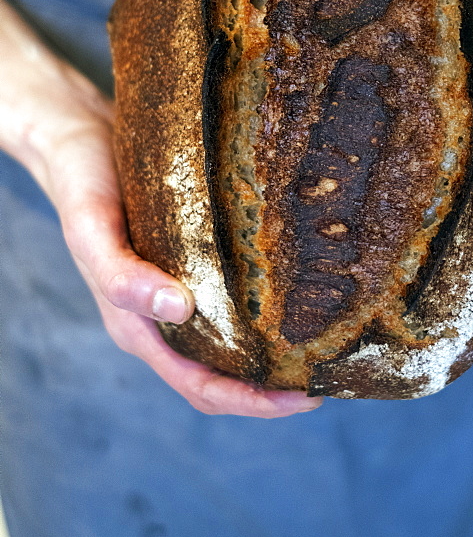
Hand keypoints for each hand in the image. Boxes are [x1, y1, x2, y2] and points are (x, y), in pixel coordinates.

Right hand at [0, 0, 321, 416]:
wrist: (80, 135)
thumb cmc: (82, 184)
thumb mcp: (91, 229)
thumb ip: (120, 276)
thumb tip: (177, 309)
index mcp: (138, 326)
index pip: (201, 385)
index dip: (252, 401)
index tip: (304, 397)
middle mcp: (166, 315)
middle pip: (226, 370)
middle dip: (275, 384)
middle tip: (329, 369)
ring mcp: (183, 285)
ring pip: (235, 334)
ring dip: (275, 348)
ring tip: (325, 337)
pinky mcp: (198, 254)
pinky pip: (237, 289)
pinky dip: (268, 301)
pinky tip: (300, 283)